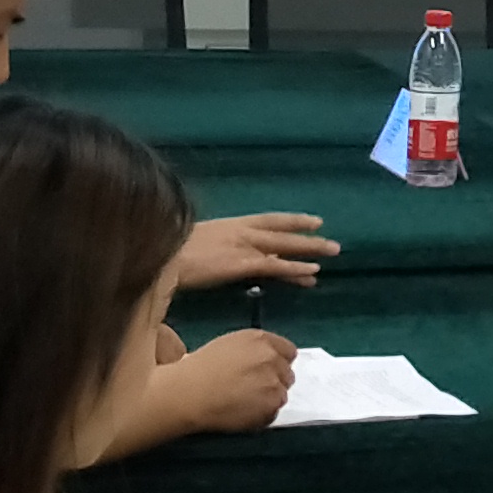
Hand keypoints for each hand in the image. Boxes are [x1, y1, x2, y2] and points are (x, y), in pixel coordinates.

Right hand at [148, 326, 296, 434]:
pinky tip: (241, 413)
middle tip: (252, 390)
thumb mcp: (228, 346)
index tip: (266, 372)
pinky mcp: (271, 406)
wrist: (187, 394)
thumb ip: (252, 351)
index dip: (278, 363)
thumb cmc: (198, 369)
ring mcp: (274, 382)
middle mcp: (271, 358)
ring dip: (268, 399)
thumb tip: (263, 363)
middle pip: (287, 374)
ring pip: (281, 394)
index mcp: (260, 340)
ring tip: (243, 403)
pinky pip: (273, 413)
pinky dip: (261, 416)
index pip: (288, 351)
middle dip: (274, 381)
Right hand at [176, 212, 337, 290]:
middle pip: (281, 230)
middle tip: (328, 236)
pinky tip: (312, 272)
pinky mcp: (242, 263)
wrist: (160, 255)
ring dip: (310, 249)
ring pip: (284, 246)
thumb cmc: (168, 252)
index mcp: (230, 224)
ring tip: (333, 251)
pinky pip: (275, 266)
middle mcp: (241, 230)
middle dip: (305, 233)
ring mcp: (243, 246)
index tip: (311, 220)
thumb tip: (219, 255)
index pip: (267, 219)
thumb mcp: (193, 243)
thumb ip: (212, 246)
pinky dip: (294, 268)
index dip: (290, 220)